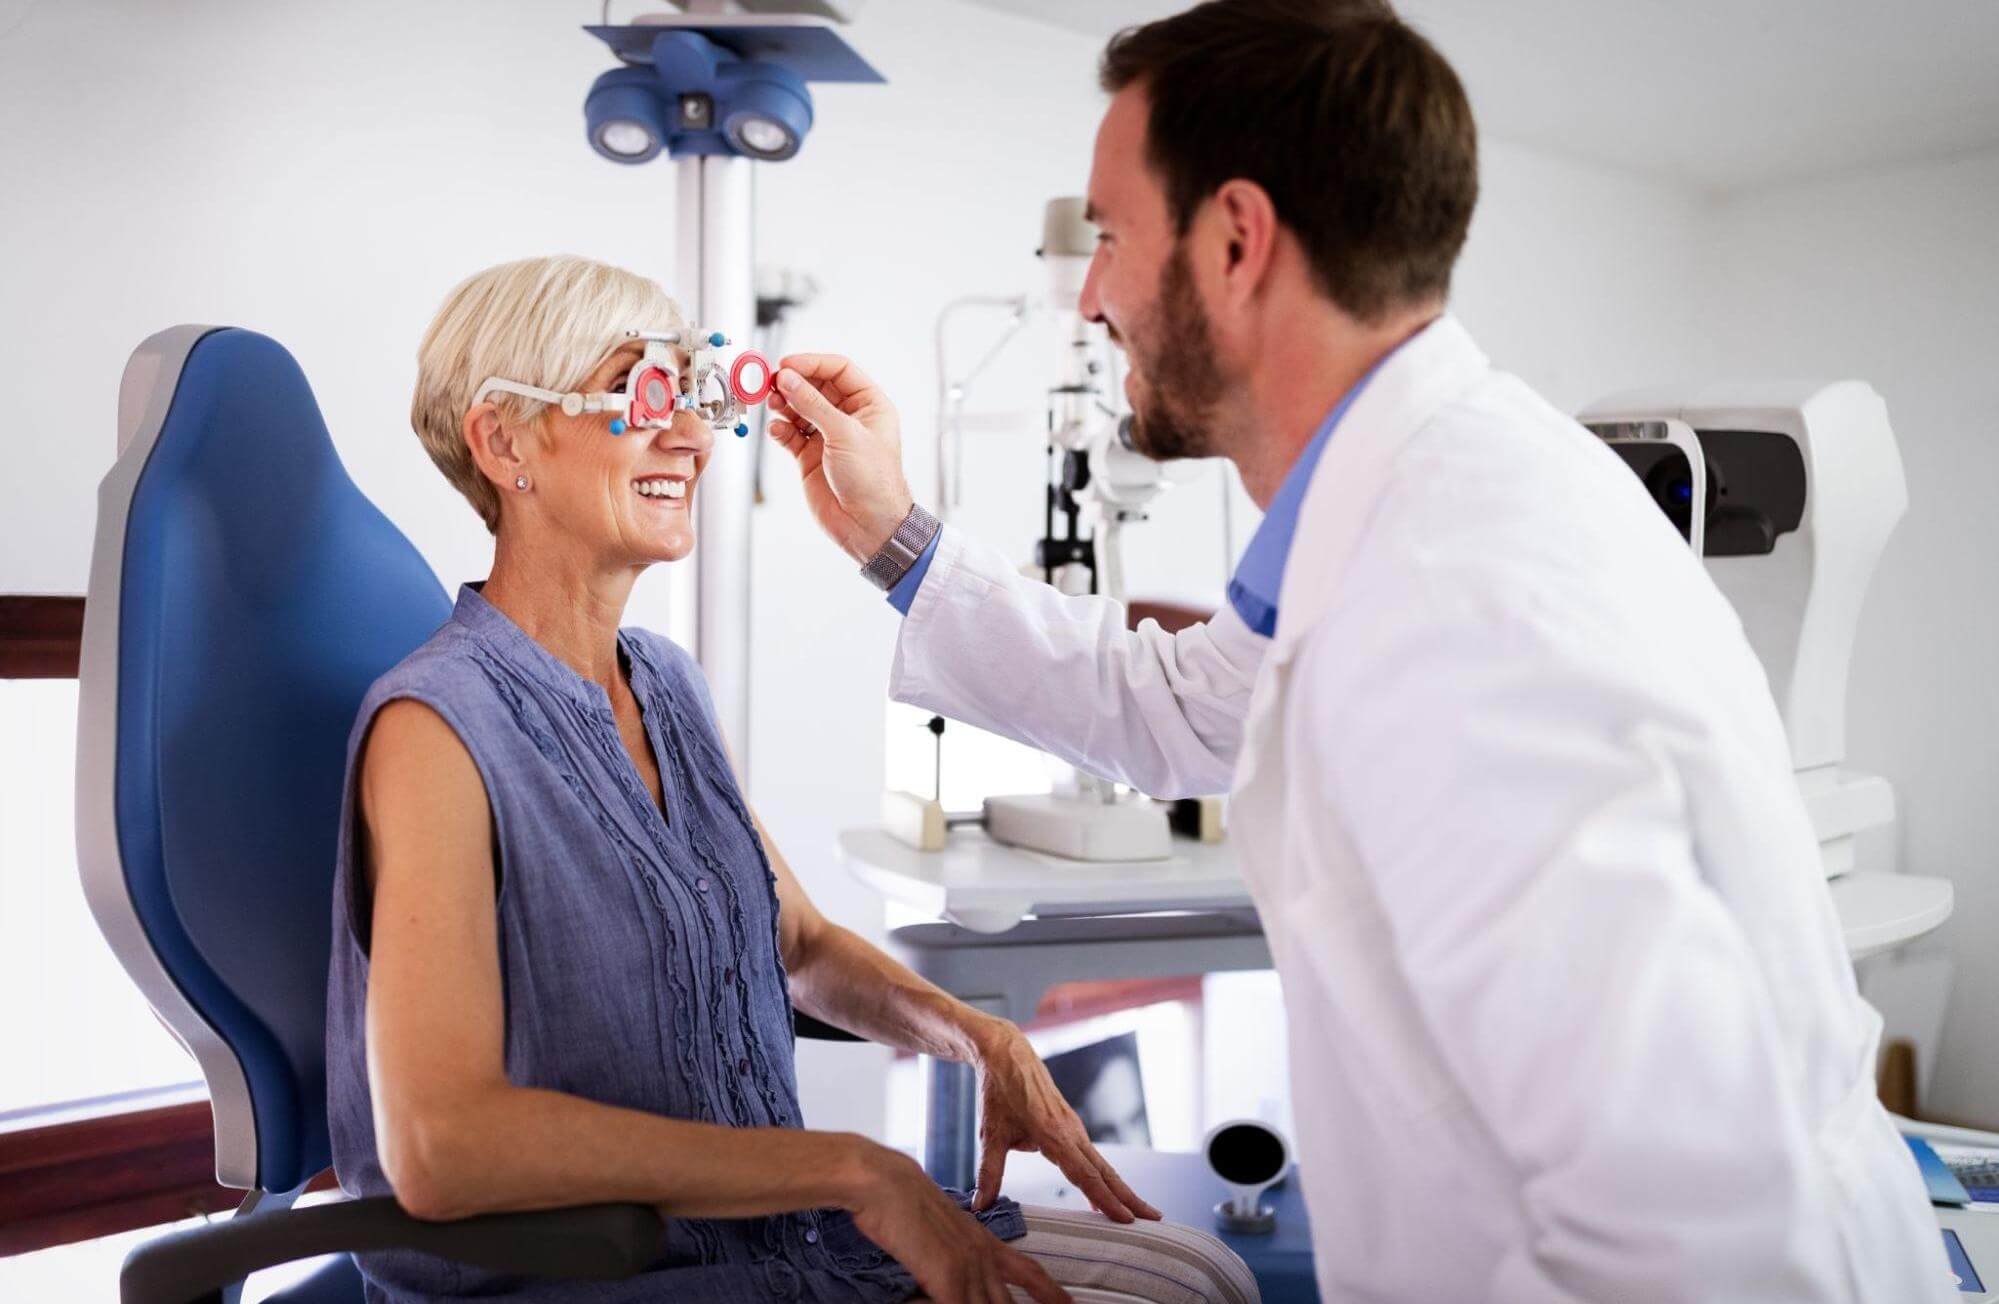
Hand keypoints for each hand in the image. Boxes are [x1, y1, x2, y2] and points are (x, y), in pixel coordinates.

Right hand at [768, 354, 915, 563]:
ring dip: (784, 404)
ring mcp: (829, 436)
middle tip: (771, 382)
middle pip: (816, 387)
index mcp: (870, 405)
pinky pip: (790, 434)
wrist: (868, 526)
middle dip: (793, 383)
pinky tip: (776, 430)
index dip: (812, 363)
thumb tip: (788, 378)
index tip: (787, 364)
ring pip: (800, 409)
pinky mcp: (811, 456)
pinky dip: (780, 429)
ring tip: (771, 403)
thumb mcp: (845, 434)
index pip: (839, 371)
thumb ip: (813, 404)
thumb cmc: (874, 482)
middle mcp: (849, 418)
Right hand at [844, 1140, 1069, 1303]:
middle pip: (1009, 1302)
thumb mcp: (939, 1229)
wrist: (887, 1183)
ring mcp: (967, 1266)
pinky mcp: (947, 1275)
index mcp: (984, 1241)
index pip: (1028, 1272)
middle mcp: (982, 1255)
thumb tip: (948, 1274)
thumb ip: (952, 1253)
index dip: (1050, 1292)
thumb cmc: (903, 1203)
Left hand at [970, 1022, 1162, 1223]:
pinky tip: (1104, 1191)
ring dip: (1121, 1188)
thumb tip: (979, 1206)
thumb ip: (988, 1173)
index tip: (1127, 1220)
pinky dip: (1104, 1176)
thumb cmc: (998, 1092)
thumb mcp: (990, 1134)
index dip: (1107, 1201)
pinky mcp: (1070, 1125)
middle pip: (1105, 1172)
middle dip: (1130, 1197)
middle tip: (1154, 1219)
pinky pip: (1091, 1155)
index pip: (1086, 1176)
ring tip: (1138, 1210)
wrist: (1006, 1054)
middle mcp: (1071, 1132)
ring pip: (1102, 1164)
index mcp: (1054, 1136)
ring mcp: (1073, 1127)